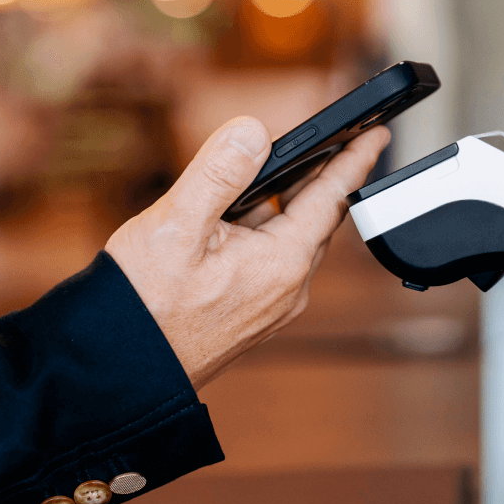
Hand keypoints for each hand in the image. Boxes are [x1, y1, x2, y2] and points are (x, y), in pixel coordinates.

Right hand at [106, 116, 389, 388]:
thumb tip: (254, 132)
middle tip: (332, 138)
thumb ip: (219, 173)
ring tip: (282, 166)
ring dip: (290, 201)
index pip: (332, 198)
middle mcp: (289, 287)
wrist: (124, 371)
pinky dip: (268, 227)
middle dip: (322, 176)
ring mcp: (272, 303)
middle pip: (316, 217)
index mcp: (282, 263)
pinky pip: (273, 257)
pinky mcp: (254, 311)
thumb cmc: (144, 306)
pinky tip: (243, 213)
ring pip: (292, 237)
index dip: (355, 160)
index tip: (379, 134)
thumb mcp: (177, 225)